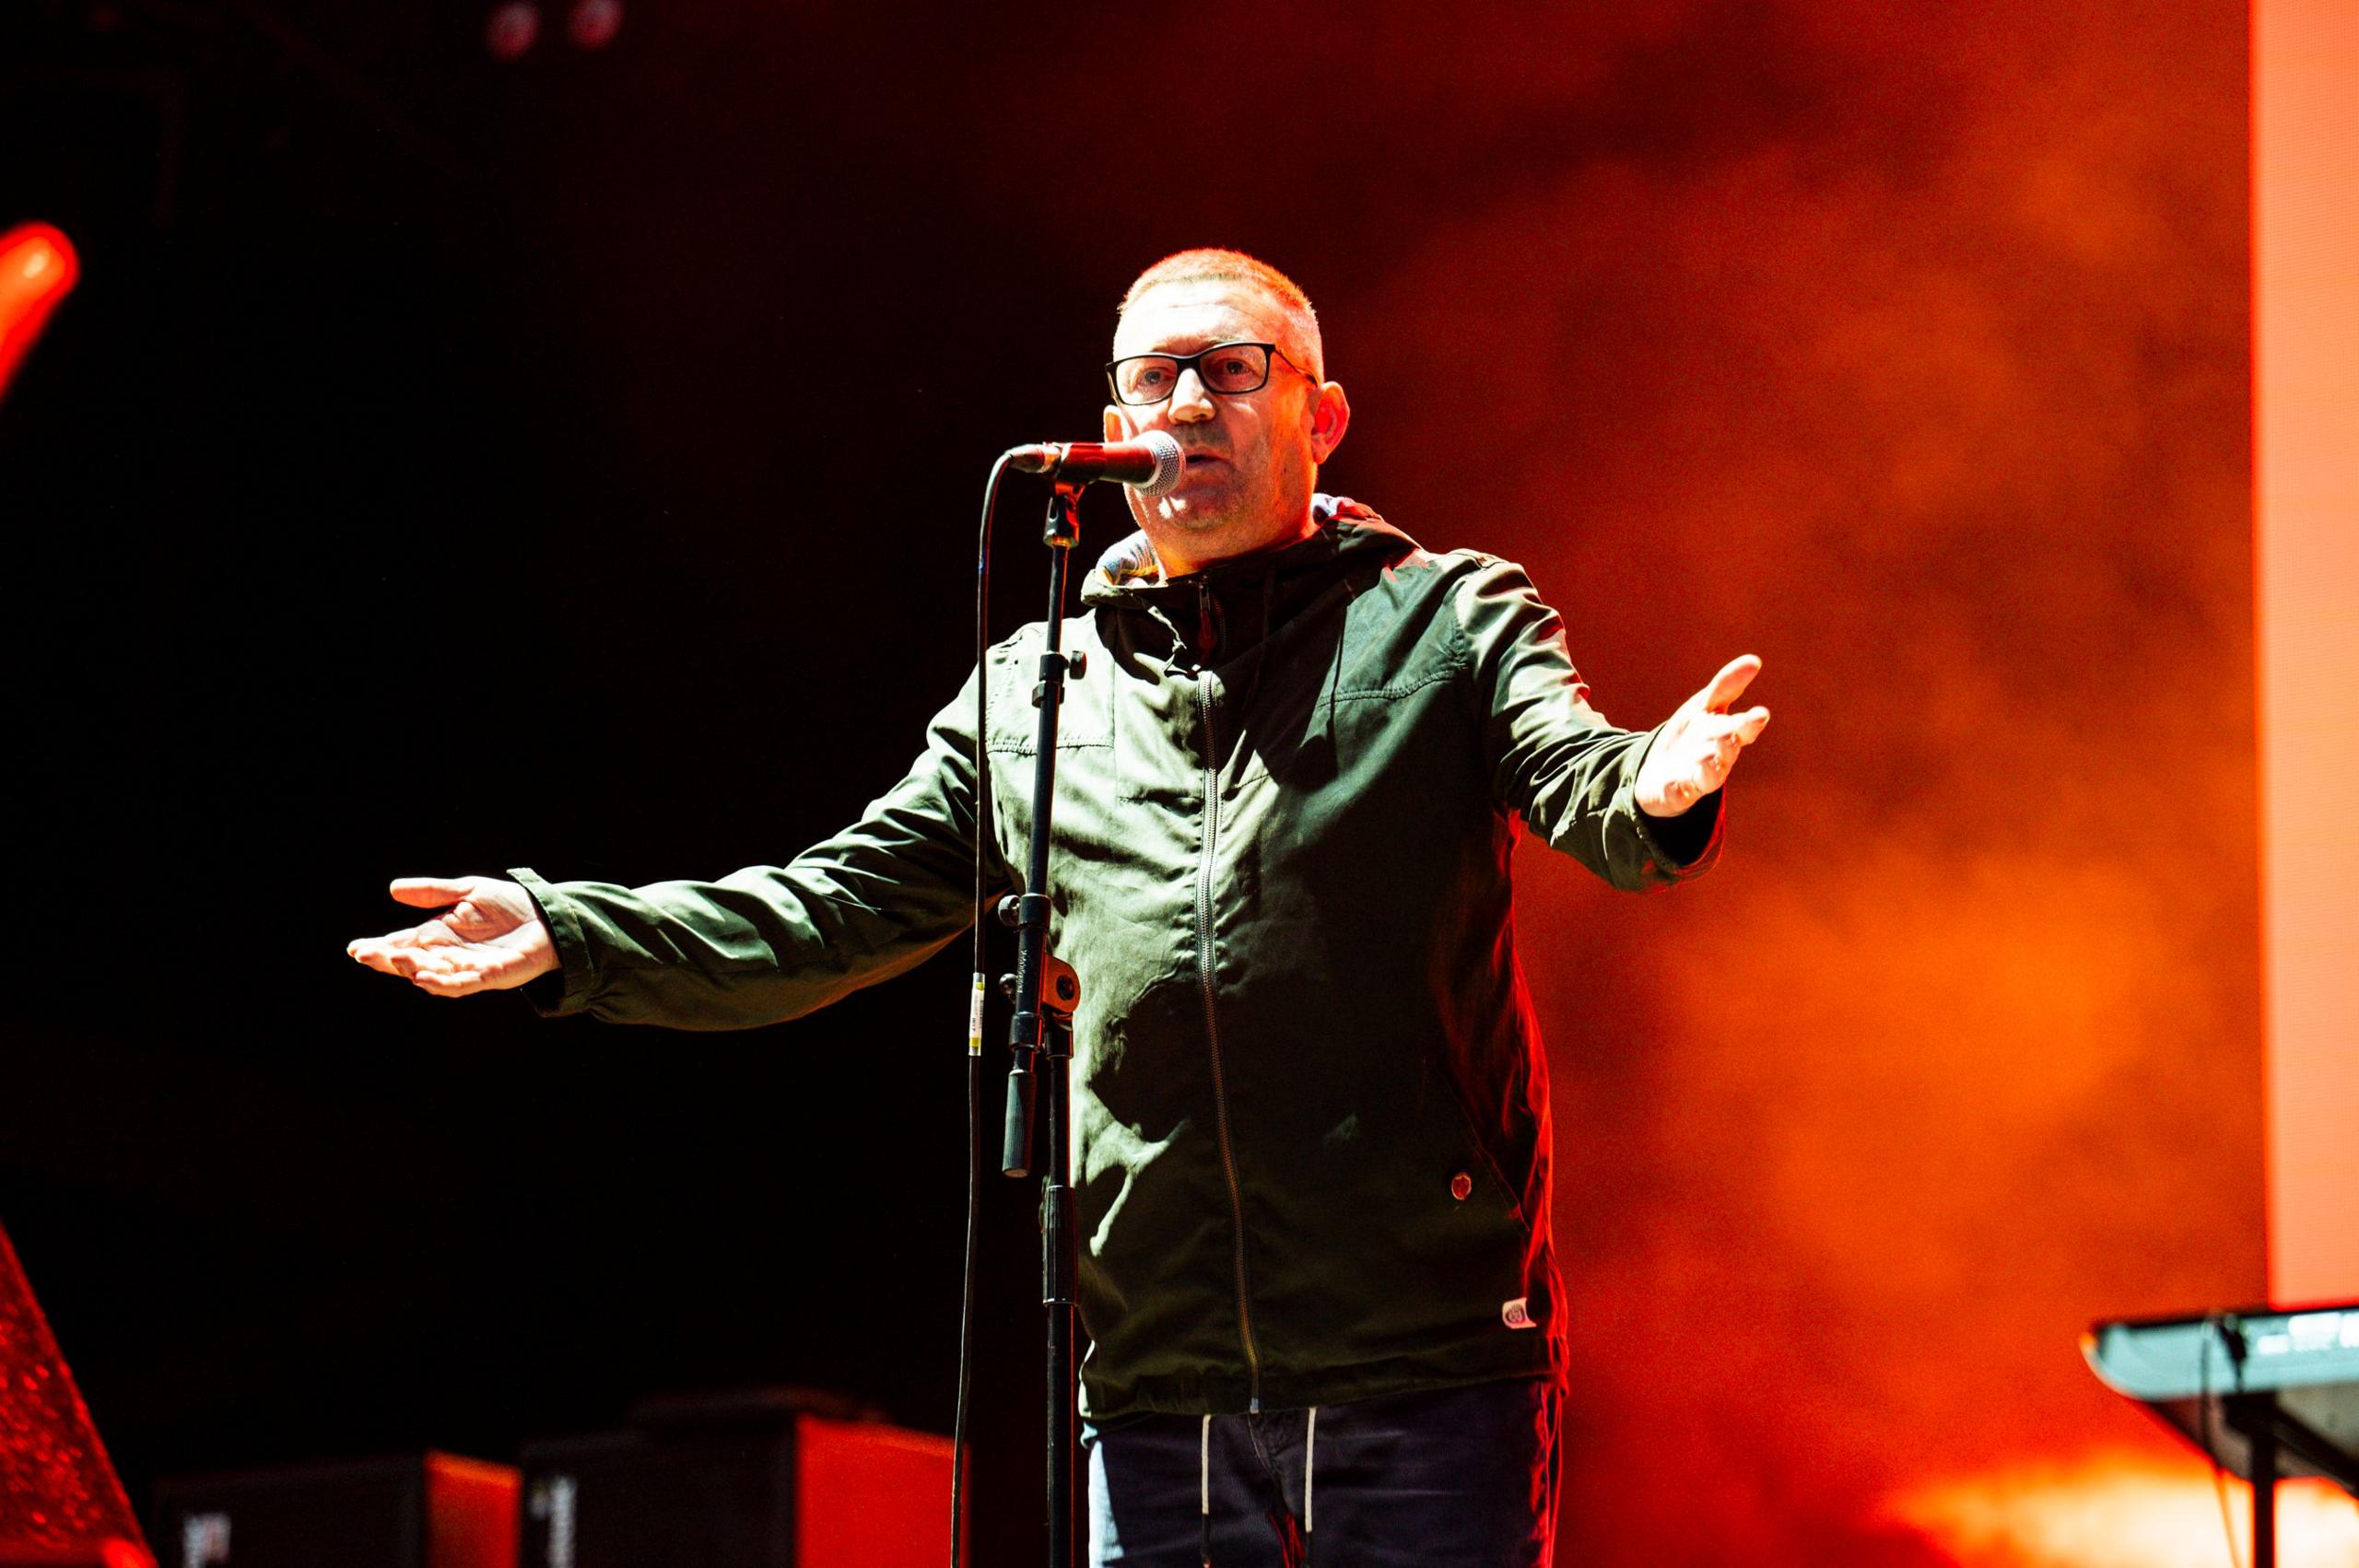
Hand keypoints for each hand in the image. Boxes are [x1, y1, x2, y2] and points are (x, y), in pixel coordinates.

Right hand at [347, 876, 557, 996]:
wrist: (550, 915)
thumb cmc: (510, 905)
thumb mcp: (467, 891)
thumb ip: (433, 892)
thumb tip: (393, 888)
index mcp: (441, 935)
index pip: (404, 943)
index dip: (380, 947)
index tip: (355, 948)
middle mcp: (451, 955)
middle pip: (413, 962)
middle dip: (388, 960)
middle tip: (365, 955)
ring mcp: (470, 968)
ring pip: (434, 975)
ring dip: (412, 970)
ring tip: (394, 961)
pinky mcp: (492, 976)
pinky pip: (463, 984)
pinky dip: (443, 983)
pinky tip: (424, 978)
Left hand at [1635, 656, 1770, 817]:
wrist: (1659, 771)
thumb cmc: (1691, 736)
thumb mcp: (1705, 707)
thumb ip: (1727, 686)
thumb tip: (1754, 661)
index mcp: (1725, 735)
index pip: (1742, 728)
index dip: (1750, 722)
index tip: (1760, 714)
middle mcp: (1716, 758)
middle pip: (1726, 751)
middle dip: (1729, 743)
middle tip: (1731, 735)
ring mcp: (1696, 778)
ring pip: (1709, 776)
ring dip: (1710, 769)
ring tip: (1708, 759)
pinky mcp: (1675, 793)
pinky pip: (1678, 795)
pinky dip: (1678, 791)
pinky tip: (1676, 786)